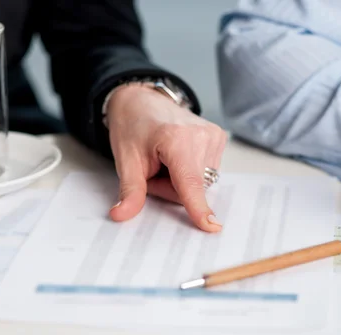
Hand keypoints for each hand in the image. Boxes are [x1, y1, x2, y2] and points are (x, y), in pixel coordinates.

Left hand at [106, 84, 226, 232]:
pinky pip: (206, 172)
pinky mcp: (219, 137)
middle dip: (171, 188)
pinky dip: (190, 171)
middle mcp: (201, 135)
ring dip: (181, 180)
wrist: (142, 100)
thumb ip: (130, 191)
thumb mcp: (125, 160)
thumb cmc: (133, 127)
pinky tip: (179, 155)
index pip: (189, 182)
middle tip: (154, 169)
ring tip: (166, 159)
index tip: (211, 226)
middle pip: (192, 188)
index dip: (198, 207)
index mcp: (177, 139)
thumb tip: (121, 215)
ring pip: (201, 183)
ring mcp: (214, 135)